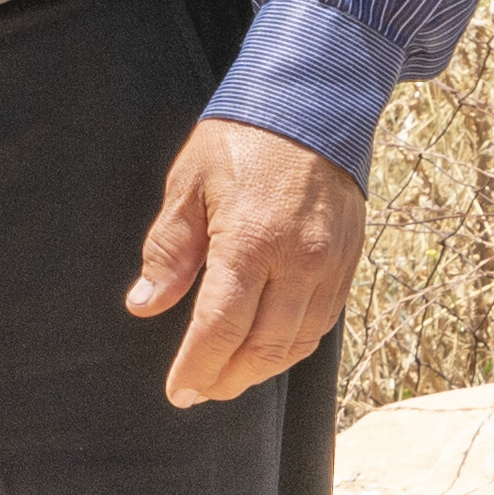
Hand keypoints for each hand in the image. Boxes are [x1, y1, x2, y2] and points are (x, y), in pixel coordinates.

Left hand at [125, 117, 363, 408]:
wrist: (314, 103)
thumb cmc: (243, 139)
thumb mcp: (189, 183)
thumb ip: (168, 250)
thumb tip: (145, 305)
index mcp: (250, 241)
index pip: (221, 328)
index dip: (197, 367)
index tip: (178, 391)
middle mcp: (298, 260)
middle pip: (262, 347)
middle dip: (227, 379)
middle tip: (199, 392)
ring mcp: (330, 264)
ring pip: (297, 343)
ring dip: (261, 370)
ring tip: (229, 378)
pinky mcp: (348, 261)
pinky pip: (323, 322)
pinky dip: (293, 346)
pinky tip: (269, 349)